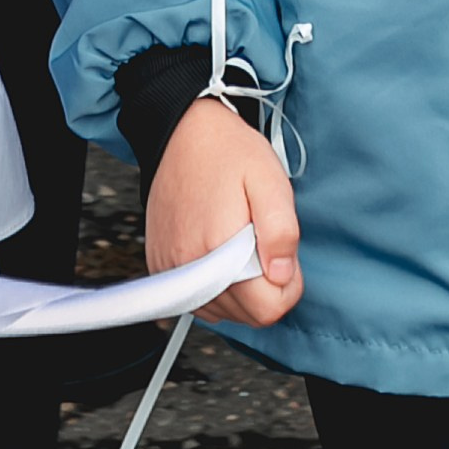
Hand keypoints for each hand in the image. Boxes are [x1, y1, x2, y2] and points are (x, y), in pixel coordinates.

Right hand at [145, 95, 302, 327]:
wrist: (180, 132)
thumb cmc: (226, 152)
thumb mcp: (270, 181)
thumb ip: (281, 231)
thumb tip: (282, 276)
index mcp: (218, 248)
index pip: (266, 309)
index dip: (287, 285)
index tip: (282, 254)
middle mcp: (188, 267)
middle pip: (246, 316)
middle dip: (265, 288)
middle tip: (263, 243)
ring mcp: (170, 270)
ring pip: (222, 312)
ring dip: (241, 290)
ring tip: (241, 243)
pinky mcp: (161, 267)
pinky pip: (198, 301)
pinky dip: (216, 288)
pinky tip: (221, 254)